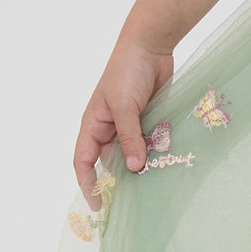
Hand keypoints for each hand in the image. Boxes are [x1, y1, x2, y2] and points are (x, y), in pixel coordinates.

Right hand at [72, 31, 174, 208]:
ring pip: (132, 154)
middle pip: (111, 162)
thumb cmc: (126, 72)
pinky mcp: (148, 121)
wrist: (151, 46)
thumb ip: (129, 137)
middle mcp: (109, 129)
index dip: (88, 184)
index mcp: (93, 125)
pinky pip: (150, 143)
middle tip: (133, 203)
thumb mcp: (124, 107)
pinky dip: (156, 153)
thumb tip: (134, 168)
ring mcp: (130, 125)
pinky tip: (167, 165)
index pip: (83, 162)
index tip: (99, 205)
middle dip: (119, 180)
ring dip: (141, 167)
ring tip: (152, 186)